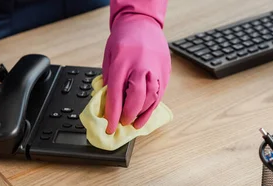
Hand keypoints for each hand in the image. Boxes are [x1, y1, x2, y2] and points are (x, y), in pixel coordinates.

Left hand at [102, 14, 170, 133]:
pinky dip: (151, 109)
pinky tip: (144, 116)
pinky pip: (159, 95)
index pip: (116, 94)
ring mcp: (155, 70)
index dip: (113, 114)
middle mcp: (140, 67)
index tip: (110, 128)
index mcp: (122, 63)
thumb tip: (108, 102)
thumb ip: (109, 79)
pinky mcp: (164, 72)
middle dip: (128, 114)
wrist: (142, 23)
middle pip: (136, 97)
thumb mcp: (109, 57)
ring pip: (151, 98)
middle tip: (122, 122)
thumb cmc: (123, 39)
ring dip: (141, 113)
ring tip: (132, 121)